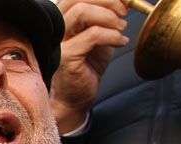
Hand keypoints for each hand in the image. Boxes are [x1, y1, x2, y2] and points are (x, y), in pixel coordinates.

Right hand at [52, 0, 128, 130]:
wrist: (75, 97)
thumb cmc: (86, 66)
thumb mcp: (100, 34)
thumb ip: (106, 16)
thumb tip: (124, 0)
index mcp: (63, 19)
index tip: (125, 0)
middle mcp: (56, 27)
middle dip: (108, 0)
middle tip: (124, 12)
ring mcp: (57, 41)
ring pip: (81, 11)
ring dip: (108, 17)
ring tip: (120, 29)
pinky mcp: (65, 56)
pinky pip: (92, 35)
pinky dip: (112, 36)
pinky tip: (120, 42)